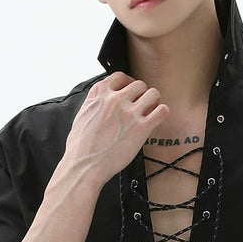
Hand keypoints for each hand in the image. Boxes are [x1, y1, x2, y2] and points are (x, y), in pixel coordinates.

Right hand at [64, 71, 169, 185]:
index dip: (128, 83)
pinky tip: (156, 119)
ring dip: (153, 102)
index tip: (131, 91)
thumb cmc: (80, 146)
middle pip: (139, 85)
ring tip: (150, 111)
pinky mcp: (141, 128)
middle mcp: (115, 99)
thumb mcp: (82, 114)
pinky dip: (161, 113)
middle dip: (141, 94)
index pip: (120, 76)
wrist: (84, 165)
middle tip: (141, 105)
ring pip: (153, 94)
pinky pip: (162, 111)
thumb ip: (96, 103)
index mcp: (99, 94)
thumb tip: (103, 102)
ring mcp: (129, 112)